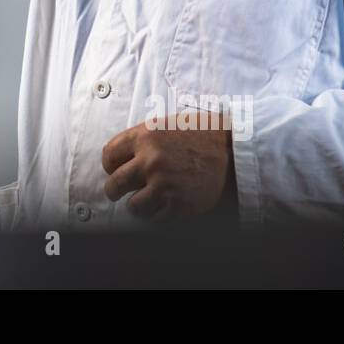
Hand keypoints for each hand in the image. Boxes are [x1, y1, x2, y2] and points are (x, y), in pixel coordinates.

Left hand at [101, 116, 235, 220]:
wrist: (235, 151)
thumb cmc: (202, 134)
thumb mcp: (167, 125)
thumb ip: (143, 138)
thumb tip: (120, 155)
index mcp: (145, 136)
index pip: (109, 156)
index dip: (110, 166)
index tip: (114, 171)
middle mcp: (150, 160)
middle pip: (114, 184)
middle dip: (114, 191)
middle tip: (117, 193)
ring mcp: (164, 184)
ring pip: (133, 206)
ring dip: (138, 206)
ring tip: (145, 202)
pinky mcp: (178, 205)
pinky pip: (156, 219)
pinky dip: (159, 216)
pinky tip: (165, 207)